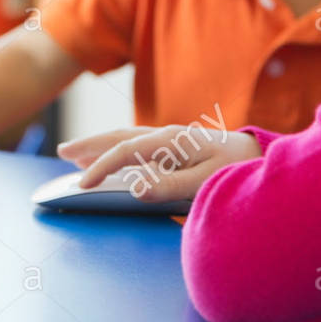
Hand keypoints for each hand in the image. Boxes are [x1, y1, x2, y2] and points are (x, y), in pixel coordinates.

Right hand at [58, 123, 262, 201]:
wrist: (258, 154)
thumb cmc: (235, 169)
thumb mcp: (205, 181)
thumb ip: (170, 185)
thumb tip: (135, 186)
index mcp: (170, 141)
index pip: (125, 153)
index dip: (101, 168)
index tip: (82, 186)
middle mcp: (166, 135)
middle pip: (119, 138)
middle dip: (89, 145)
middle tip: (62, 152)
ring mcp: (169, 139)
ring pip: (125, 139)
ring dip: (99, 145)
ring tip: (75, 154)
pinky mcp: (173, 146)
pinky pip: (135, 146)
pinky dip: (116, 150)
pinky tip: (110, 160)